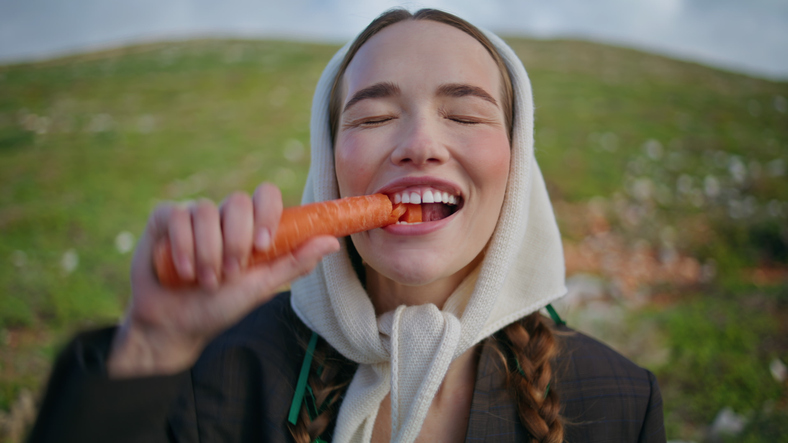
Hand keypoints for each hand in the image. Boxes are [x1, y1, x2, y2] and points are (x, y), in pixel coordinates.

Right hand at [107, 183, 338, 377]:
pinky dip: (181, 246)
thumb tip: (333, 241)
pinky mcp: (165, 220)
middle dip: (235, 242)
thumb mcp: (261, 286)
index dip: (266, 214)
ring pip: (206, 211)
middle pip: (238, 201)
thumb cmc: (220, 307)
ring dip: (207, 252)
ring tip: (205, 280)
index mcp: (250, 228)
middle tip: (230, 273)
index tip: (262, 244)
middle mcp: (224, 217)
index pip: (266, 196)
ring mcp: (194, 216)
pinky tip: (181, 270)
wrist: (174, 326)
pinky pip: (177, 215)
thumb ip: (294, 262)